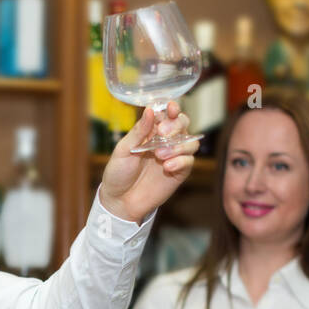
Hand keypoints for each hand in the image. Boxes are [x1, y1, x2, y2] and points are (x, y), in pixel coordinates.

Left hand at [98, 103, 198, 223]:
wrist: (120, 200)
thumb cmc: (118, 173)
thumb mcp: (123, 150)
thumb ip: (138, 131)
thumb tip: (150, 110)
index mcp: (150, 131)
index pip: (167, 114)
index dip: (172, 108)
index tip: (171, 108)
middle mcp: (165, 141)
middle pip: (183, 124)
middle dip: (176, 125)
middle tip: (163, 133)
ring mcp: (174, 156)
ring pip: (190, 142)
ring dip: (178, 145)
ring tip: (160, 155)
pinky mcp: (179, 172)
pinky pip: (189, 161)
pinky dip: (181, 161)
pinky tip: (167, 167)